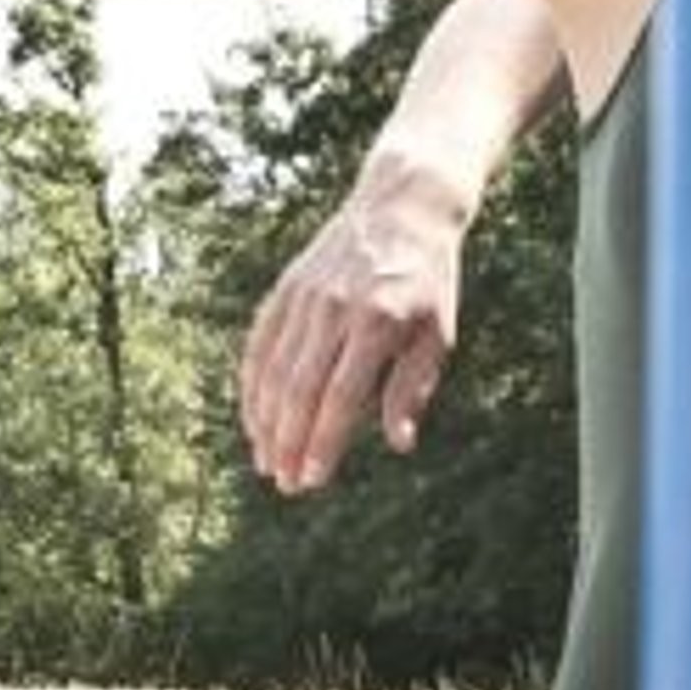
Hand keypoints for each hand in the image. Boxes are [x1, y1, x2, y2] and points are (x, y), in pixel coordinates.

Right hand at [239, 172, 466, 495]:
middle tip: (285, 484)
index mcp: (378, 322)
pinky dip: (252, 385)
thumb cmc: (428, 280)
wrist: (403, 205)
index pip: (340, 396)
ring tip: (266, 462)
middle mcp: (334, 309)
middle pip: (299, 389)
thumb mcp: (438, 333)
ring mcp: (305, 297)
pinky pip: (260, 344)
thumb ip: (412, 388)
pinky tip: (254, 418)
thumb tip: (399, 444)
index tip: (312, 479)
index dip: (322, 443)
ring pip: (273, 370)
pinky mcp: (287, 288)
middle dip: (289, 442)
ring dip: (266, 422)